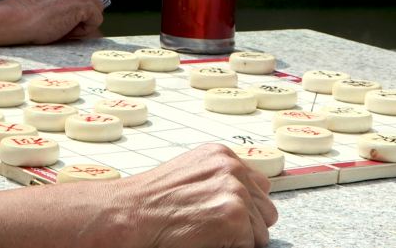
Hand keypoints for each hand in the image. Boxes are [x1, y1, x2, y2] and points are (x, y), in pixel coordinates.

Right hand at [9, 0, 103, 42]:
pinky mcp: (83, 1)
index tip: (57, 16)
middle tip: (63, 25)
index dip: (71, 5)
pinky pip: (96, 18)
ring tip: (64, 28)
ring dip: (83, 20)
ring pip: (95, 6)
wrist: (17, 20)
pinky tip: (68, 31)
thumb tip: (74, 8)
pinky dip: (86, 28)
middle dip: (81, 11)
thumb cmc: (22, 16)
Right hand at [114, 144, 277, 247]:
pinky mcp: (235, 216)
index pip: (258, 185)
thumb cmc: (150, 200)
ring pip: (261, 230)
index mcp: (222, 155)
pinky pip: (250, 245)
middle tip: (216, 230)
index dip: (246, 206)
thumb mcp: (189, 173)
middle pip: (265, 208)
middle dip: (247, 223)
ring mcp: (235, 191)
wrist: (130, 212)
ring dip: (239, 238)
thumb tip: (246, 197)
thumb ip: (218, 179)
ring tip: (207, 234)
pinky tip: (207, 240)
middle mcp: (232, 168)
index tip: (228, 216)